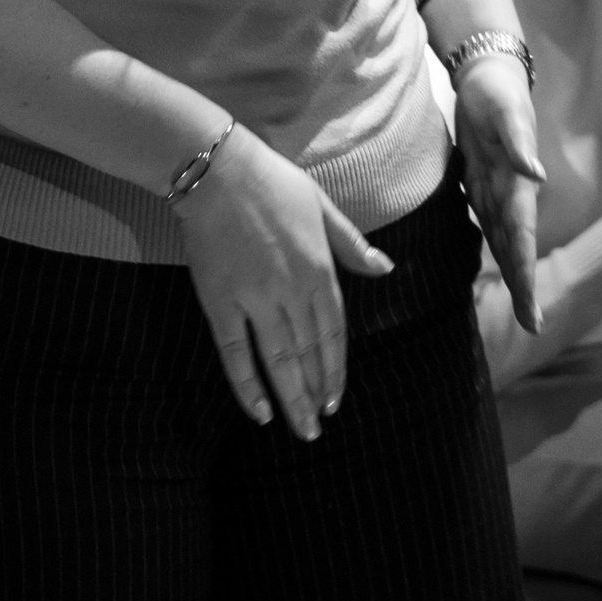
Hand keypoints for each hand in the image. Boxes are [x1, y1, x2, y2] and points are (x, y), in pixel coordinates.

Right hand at [173, 122, 391, 440]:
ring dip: (292, 399)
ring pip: (279, 360)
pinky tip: (258, 412)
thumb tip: (385, 267)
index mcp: (319, 270)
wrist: (216, 170)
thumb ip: (352, 244)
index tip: (336, 400)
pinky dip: (247, 385)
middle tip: (317, 428)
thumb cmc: (272, 182)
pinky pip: (235, 352)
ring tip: (300, 430)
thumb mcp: (323, 206)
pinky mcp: (220, 301)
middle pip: (309, 354)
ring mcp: (254, 298)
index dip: (335, 371)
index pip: (333, 334)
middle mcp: (291, 290)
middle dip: (315, 394)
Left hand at [453, 53, 545, 333]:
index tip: (532, 311)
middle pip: (516, 248)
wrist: (488, 77)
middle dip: (524, 286)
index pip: (521, 238)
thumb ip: (520, 142)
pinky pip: (488, 221)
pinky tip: (494, 264)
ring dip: (512, 271)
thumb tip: (536, 174)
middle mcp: (511, 193)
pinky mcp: (482, 180)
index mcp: (518, 184)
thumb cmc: (498, 93)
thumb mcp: (506, 111)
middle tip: (532, 325)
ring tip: (522, 307)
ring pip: (504, 239)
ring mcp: (497, 189)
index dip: (525, 275)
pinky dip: (494, 246)